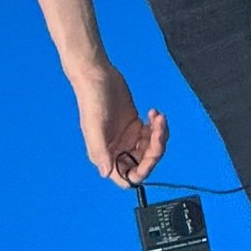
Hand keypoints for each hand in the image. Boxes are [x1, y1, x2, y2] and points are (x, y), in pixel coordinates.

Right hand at [71, 63, 168, 188]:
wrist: (97, 74)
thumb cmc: (92, 98)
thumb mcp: (95, 126)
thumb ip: (100, 151)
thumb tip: (106, 173)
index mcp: (106, 154)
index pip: (128, 176)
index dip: (142, 171)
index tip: (152, 155)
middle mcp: (117, 149)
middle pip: (144, 162)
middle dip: (155, 149)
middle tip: (158, 130)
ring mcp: (128, 137)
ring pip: (151, 148)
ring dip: (159, 135)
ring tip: (158, 118)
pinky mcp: (134, 124)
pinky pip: (152, 134)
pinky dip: (157, 126)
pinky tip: (154, 113)